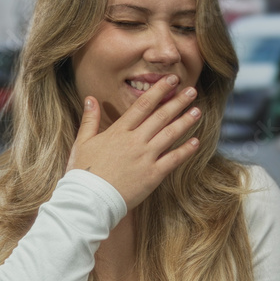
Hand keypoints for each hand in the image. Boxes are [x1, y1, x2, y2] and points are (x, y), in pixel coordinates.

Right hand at [65, 75, 201, 210]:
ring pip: (170, 135)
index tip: (171, 80)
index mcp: (118, 131)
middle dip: (178, 102)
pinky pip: (173, 160)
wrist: (89, 200)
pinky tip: (196, 142)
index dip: (159, 91)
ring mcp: (145, 158)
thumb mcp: (82, 142)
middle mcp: (135, 141)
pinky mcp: (152, 176)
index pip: (143, 105)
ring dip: (185, 121)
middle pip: (160, 117)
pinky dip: (185, 150)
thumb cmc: (82, 172)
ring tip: (197, 111)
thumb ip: (89, 119)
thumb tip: (90, 98)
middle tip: (192, 91)